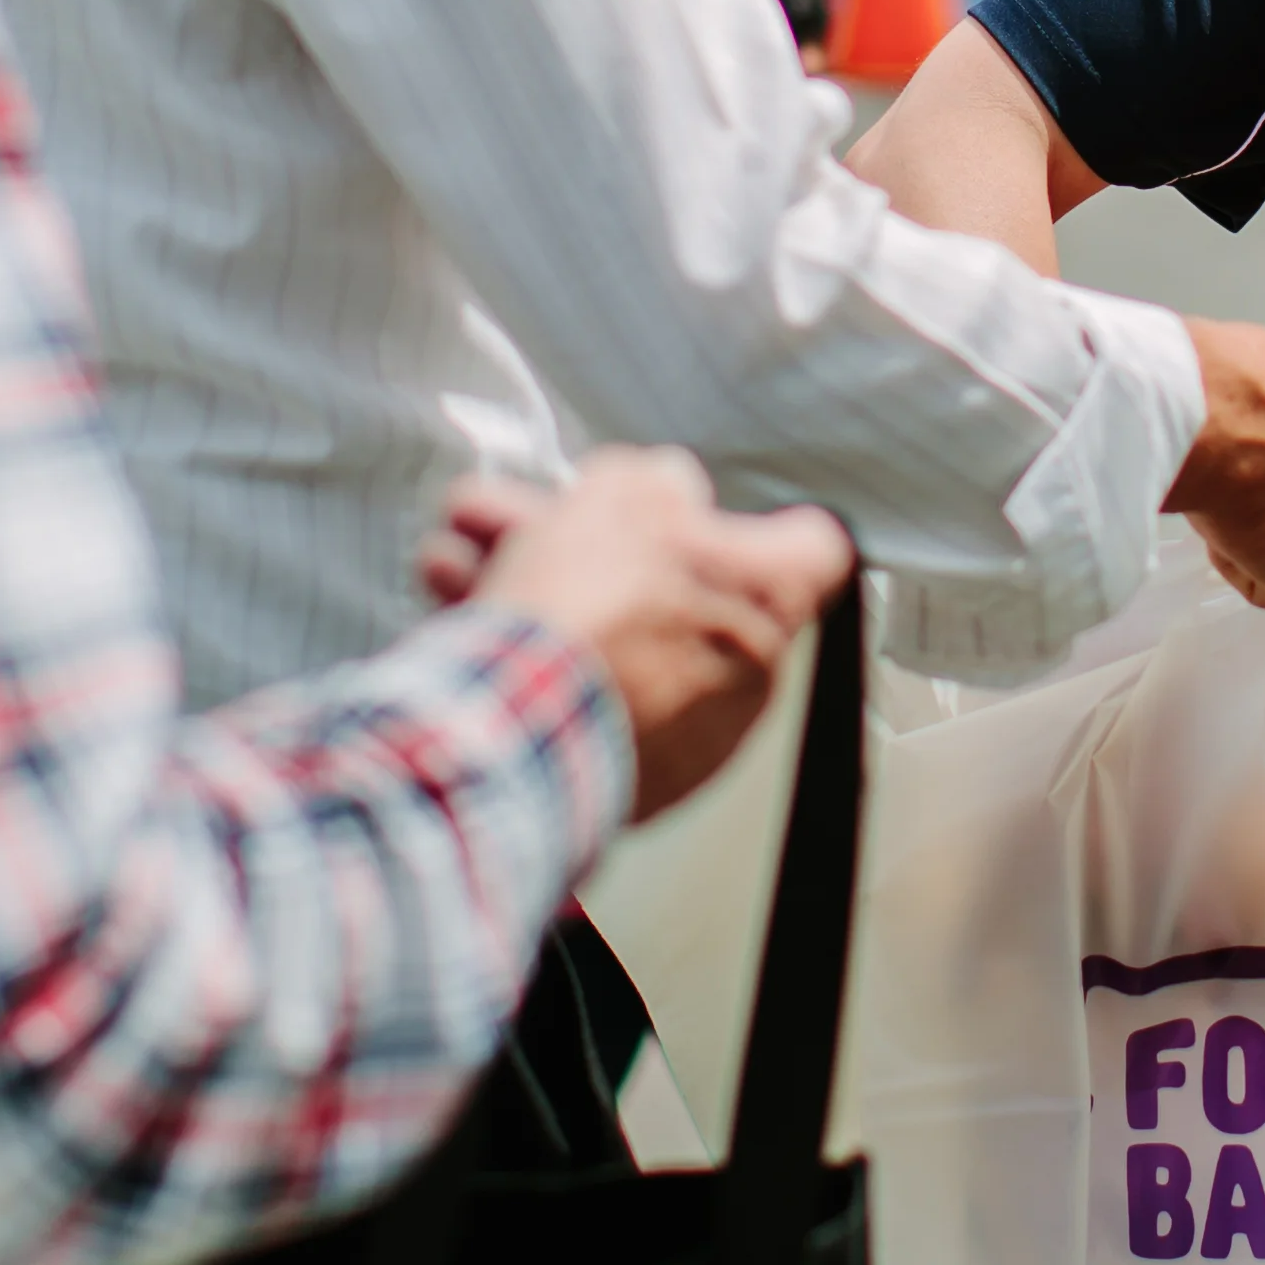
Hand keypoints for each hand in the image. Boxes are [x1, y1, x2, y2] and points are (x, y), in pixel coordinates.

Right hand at [422, 450, 857, 818]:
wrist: (522, 730)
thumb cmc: (591, 604)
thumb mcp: (624, 495)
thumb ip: (654, 481)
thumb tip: (667, 488)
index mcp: (767, 596)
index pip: (811, 547)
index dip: (765, 520)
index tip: (710, 513)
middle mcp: (747, 674)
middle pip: (675, 588)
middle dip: (591, 547)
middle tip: (523, 522)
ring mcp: (690, 738)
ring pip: (613, 641)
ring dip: (538, 594)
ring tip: (452, 564)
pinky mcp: (632, 784)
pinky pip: (587, 703)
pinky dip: (536, 664)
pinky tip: (461, 623)